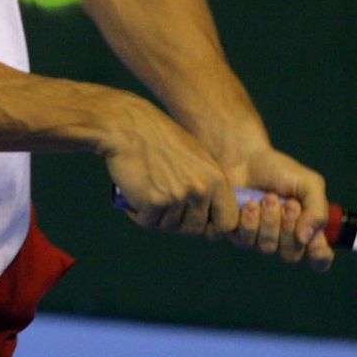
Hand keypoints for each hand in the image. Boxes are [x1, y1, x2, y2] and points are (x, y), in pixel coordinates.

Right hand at [102, 97, 240, 235]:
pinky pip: (147, 222)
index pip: (227, 222)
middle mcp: (200, 190)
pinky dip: (138, 213)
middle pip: (194, 229)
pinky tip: (134, 194)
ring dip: (156, 216)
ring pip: (168, 226)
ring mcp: (177, 197)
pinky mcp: (154, 203)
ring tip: (147, 191)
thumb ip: (207, 186)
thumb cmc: (161, 140)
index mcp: (216, 180)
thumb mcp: (197, 158)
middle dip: (177, 222)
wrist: (130, 128)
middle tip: (163, 203)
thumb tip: (208, 215)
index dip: (213, 227)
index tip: (200, 223)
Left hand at [216, 147, 334, 271]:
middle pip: (291, 255)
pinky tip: (251, 204)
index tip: (317, 244)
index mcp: (307, 228)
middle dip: (290, 228)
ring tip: (268, 198)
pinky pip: (247, 241)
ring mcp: (261, 239)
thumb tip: (307, 238)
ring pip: (268, 248)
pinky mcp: (240, 235)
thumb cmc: (279, 170)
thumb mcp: (309, 183)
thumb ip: (318, 209)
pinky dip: (251, 221)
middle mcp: (285, 239)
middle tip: (289, 203)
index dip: (320, 256)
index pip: (319, 257)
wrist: (245, 159)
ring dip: (270, 221)